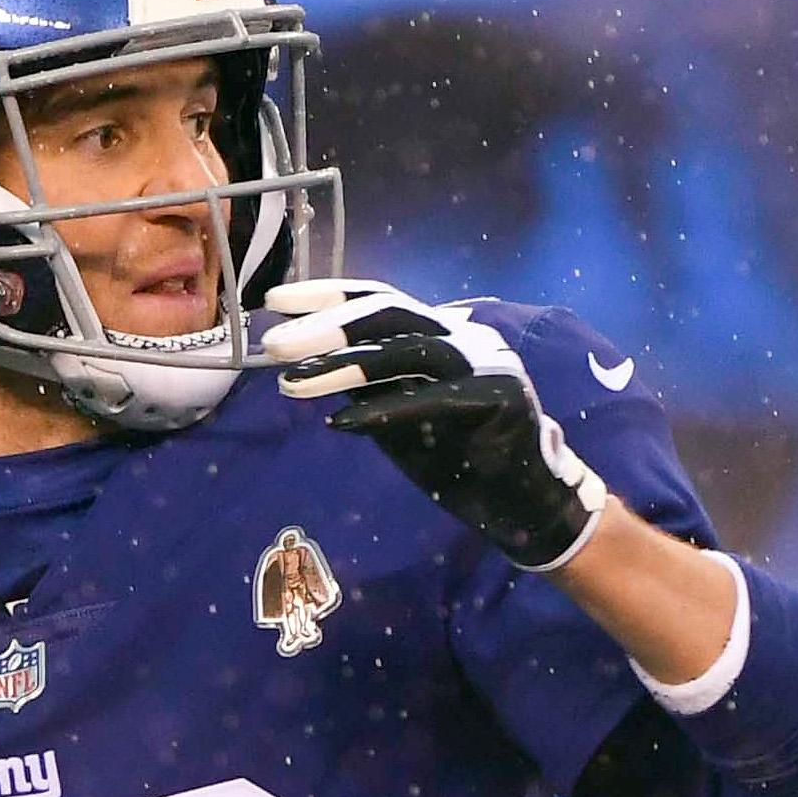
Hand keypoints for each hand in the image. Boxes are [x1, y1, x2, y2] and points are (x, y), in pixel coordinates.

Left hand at [264, 282, 606, 571]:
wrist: (524, 502)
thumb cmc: (461, 457)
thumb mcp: (400, 419)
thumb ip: (367, 390)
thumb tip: (308, 366)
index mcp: (441, 332)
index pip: (378, 298)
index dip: (326, 294)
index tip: (275, 299)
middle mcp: (464, 336)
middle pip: (387, 312)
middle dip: (325, 325)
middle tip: (273, 344)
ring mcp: (486, 362)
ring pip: (406, 349)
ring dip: (342, 365)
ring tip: (293, 383)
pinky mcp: (499, 398)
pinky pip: (431, 400)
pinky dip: (382, 411)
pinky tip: (340, 422)